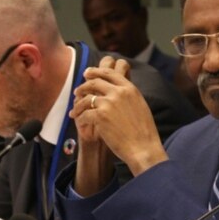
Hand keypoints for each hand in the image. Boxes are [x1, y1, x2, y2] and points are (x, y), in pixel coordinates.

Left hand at [71, 57, 166, 175]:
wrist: (143, 147)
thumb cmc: (144, 132)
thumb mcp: (140, 106)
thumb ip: (128, 96)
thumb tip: (117, 91)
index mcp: (130, 88)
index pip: (109, 73)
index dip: (96, 71)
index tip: (88, 73)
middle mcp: (119, 92)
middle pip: (94, 82)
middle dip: (83, 86)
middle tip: (77, 91)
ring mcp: (109, 103)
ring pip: (86, 98)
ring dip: (78, 104)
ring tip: (75, 110)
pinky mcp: (100, 116)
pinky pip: (84, 114)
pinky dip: (80, 119)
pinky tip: (80, 123)